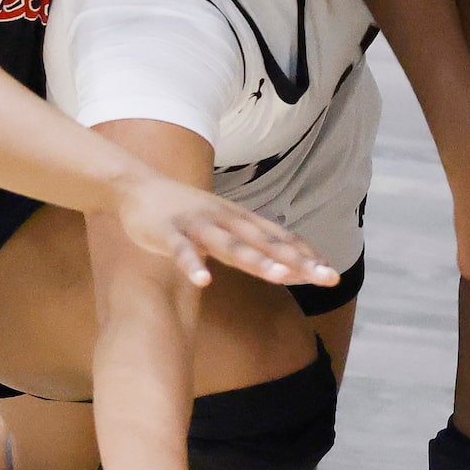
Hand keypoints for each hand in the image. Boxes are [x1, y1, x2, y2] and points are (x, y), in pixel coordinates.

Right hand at [114, 172, 338, 293]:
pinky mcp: (167, 233)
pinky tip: (204, 282)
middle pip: (265, 243)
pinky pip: (181, 251)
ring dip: (255, 260)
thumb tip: (288, 265)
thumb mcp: (226, 223)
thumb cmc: (187, 211)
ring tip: (280, 277)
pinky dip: (192, 265)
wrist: (139, 187)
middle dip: (296, 261)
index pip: (280, 238)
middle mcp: (225, 219)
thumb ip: (252, 243)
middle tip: (325, 277)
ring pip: (229, 245)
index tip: (330, 273)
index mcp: (240, 219)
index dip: (305, 255)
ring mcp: (196, 225)